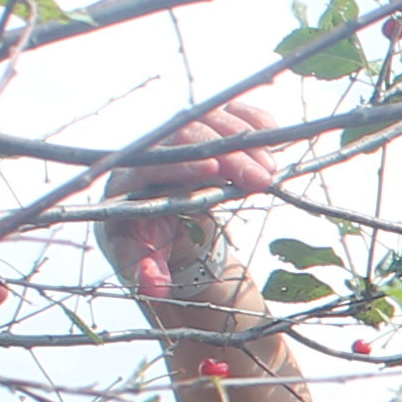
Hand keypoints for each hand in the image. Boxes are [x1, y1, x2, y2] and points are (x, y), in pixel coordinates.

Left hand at [96, 100, 284, 309]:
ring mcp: (181, 136)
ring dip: (245, 139)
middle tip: (262, 178)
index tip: (214, 171)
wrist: (157, 222)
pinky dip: (253, 123)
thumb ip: (145, 270)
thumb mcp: (141, 258)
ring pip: (211, 119)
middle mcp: (154, 149)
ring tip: (271, 169)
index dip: (183, 162)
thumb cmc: (145, 239)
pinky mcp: (205, 131)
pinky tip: (272, 141)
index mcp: (130, 178)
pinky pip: (229, 115)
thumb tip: (155, 287)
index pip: (155, 160)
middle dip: (228, 154)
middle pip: (188, 135)